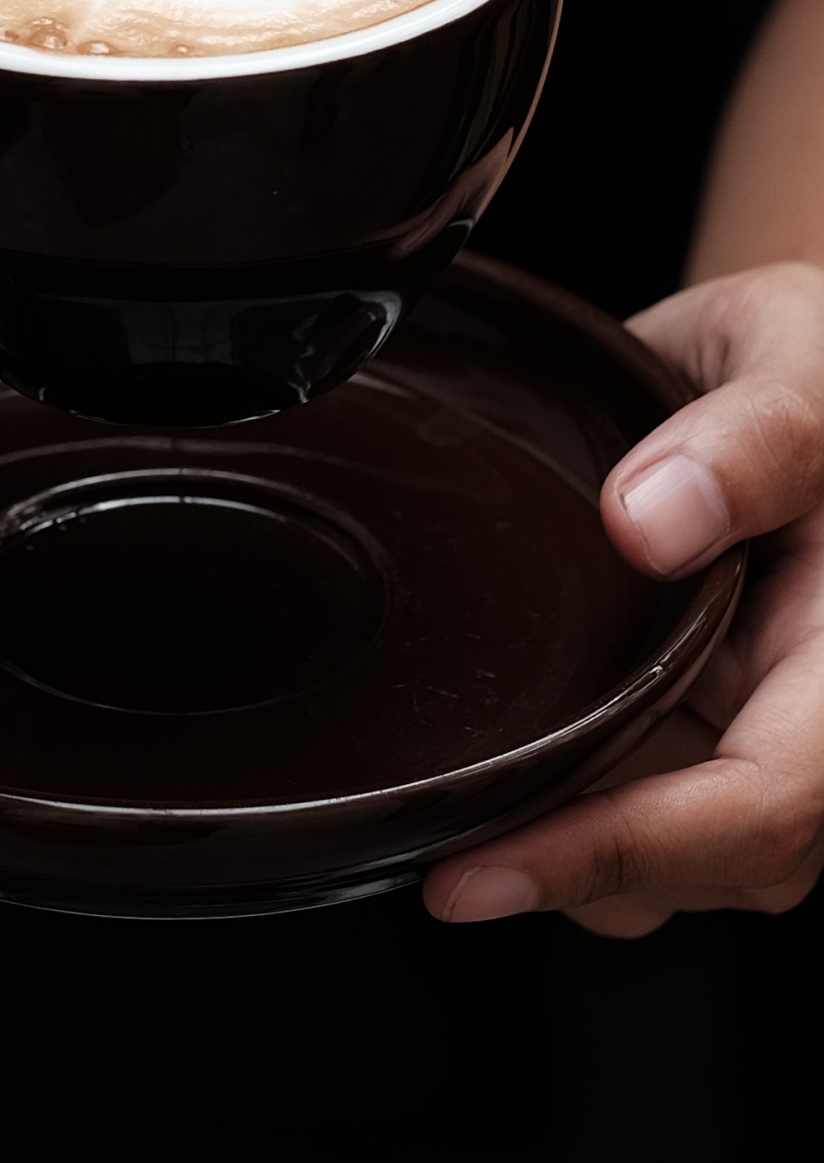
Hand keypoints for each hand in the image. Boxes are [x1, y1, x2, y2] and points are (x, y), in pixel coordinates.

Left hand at [422, 261, 823, 935]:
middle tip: (438, 843)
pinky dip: (572, 806)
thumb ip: (749, 438)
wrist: (797, 359)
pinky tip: (502, 763)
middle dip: (575, 866)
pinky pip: (648, 806)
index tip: (478, 873)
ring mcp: (763, 726)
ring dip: (574, 846)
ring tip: (466, 797)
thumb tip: (647, 521)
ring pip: (681, 863)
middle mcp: (818, 714)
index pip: (764, 802)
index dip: (623, 849)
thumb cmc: (809, 352)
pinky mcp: (710, 724)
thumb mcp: (790, 355)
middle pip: (719, 862)